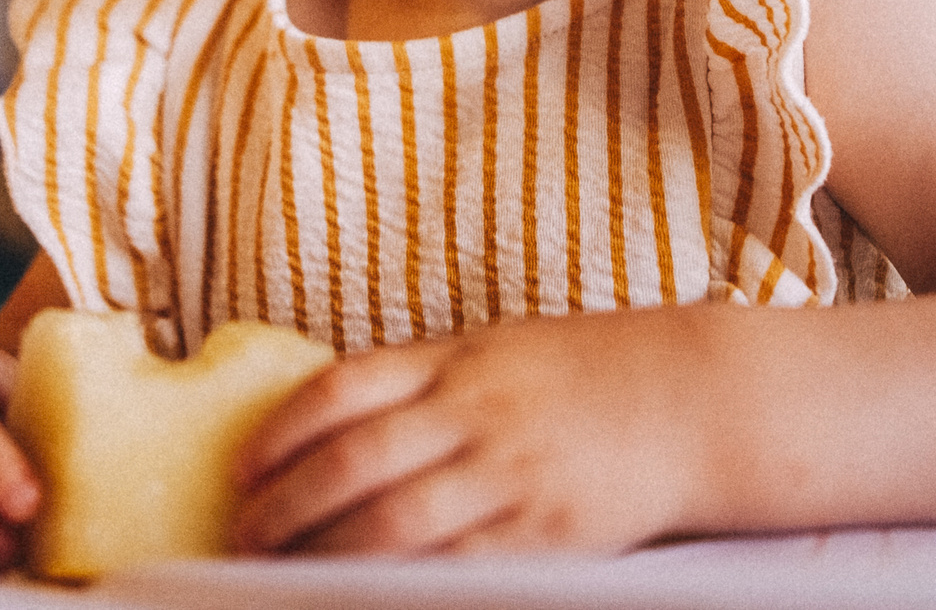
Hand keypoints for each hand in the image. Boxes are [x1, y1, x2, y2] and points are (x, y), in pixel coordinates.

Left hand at [231, 308, 710, 555]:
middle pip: (353, 460)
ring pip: (393, 522)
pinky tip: (365, 593)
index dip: (280, 432)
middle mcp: (476, 411)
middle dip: (287, 504)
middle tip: (246, 534)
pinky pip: (457, 565)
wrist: (693, 399)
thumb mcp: (500, 350)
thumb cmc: (589, 374)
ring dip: (327, 552)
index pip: (343, 389)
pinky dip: (403, 584)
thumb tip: (337, 418)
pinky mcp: (545, 531)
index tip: (242, 468)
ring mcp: (510, 472)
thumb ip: (427, 380)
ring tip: (287, 570)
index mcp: (458, 358)